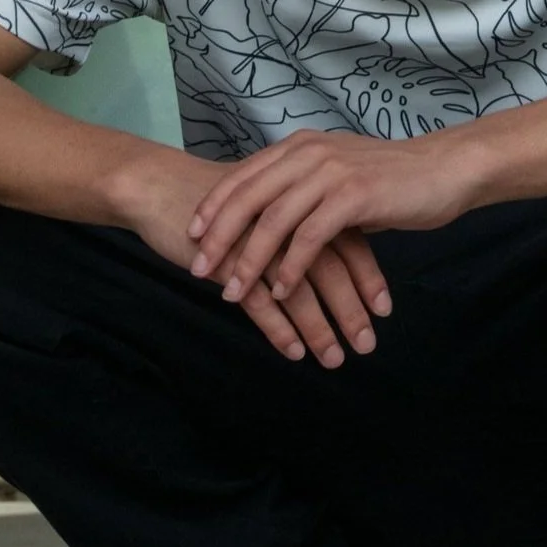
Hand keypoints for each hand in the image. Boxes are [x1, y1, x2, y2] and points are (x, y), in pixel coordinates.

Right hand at [116, 146, 392, 369]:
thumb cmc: (217, 200)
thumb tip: (337, 252)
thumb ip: (302, 223)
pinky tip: (293, 351)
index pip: (347, 241)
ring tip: (333, 359)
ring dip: (317, 327)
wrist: (161, 187)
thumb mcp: (268, 205)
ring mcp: (254, 241)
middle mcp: (283, 221)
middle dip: (350, 310)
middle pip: (328, 268)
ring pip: (296, 289)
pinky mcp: (225, 260)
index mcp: (300, 201)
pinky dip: (278, 328)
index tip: (384, 311)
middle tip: (366, 345)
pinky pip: (257, 301)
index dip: (368, 278)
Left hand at [188, 129, 481, 310]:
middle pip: (249, 197)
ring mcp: (331, 173)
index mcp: (299, 147)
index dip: (214, 207)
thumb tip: (270, 221)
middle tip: (198, 269)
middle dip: (219, 237)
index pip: (243, 176)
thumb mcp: (335, 178)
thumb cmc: (391, 179)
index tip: (191, 235)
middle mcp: (309, 154)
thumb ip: (302, 191)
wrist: (443, 169)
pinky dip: (291, 267)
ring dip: (250, 260)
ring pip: (274, 220)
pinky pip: (311, 237)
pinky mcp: (354, 196)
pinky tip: (280, 292)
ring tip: (232, 291)